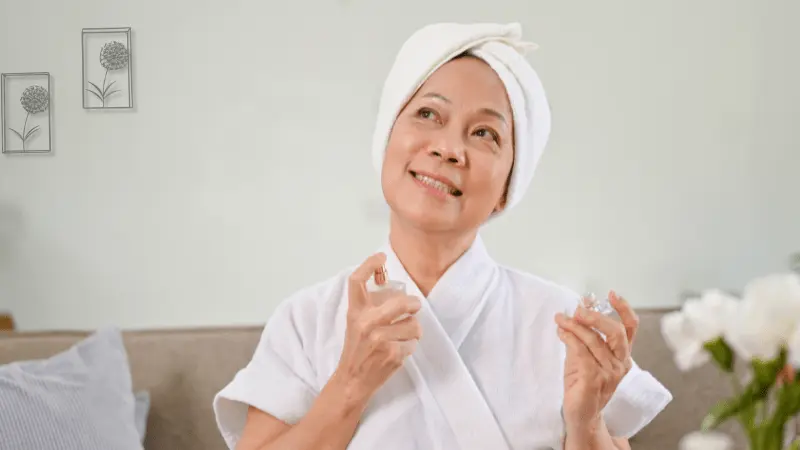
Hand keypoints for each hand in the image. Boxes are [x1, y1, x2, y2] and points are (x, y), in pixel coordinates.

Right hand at [333, 253, 422, 406]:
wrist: (352, 380)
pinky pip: (413, 343)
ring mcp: (380, 339)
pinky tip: (398, 351)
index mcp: (356, 312)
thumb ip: (371, 305)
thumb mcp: (356, 322)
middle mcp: (366, 323)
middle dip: (414, 304)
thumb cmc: (357, 348)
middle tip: (413, 307)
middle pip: (401, 302)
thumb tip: (392, 284)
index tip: (381, 257)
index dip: (369, 264)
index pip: (357, 280)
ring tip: (401, 337)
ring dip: (413, 331)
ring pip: (413, 325)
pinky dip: (409, 347)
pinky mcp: (392, 354)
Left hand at [555, 291, 637, 434]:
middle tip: (578, 310)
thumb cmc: (583, 383)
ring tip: (561, 320)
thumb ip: (584, 333)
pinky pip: (581, 352)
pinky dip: (570, 338)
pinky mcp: (594, 380)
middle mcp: (620, 363)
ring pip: (593, 340)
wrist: (581, 414)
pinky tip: (561, 333)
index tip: (612, 294)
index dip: (624, 309)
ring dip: (574, 326)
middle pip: (615, 332)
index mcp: (622, 355)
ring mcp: (609, 373)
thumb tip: (580, 308)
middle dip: (595, 316)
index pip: (631, 329)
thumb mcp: (584, 354)